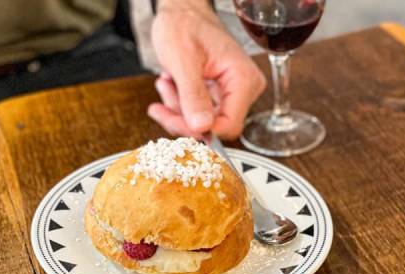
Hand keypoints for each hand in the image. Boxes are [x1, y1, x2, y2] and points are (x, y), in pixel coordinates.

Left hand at [148, 0, 265, 139]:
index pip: (228, 125)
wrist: (182, 11)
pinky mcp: (221, 97)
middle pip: (215, 128)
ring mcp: (233, 94)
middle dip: (183, 120)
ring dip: (178, 110)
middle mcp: (244, 90)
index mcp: (243, 80)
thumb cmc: (184, 25)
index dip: (200, 130)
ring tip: (165, 84)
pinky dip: (180, 106)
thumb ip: (193, 95)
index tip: (173, 121)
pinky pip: (200, 115)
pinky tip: (170, 86)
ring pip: (204, 124)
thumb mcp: (183, 60)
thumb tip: (202, 127)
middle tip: (160, 107)